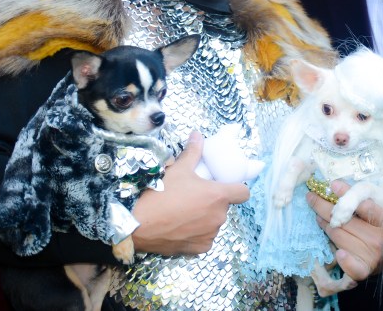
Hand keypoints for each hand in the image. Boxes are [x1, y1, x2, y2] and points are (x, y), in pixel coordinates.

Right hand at [131, 131, 249, 255]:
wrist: (139, 224)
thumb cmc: (161, 194)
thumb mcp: (178, 169)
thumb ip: (193, 152)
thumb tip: (197, 134)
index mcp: (218, 196)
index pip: (243, 192)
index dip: (237, 188)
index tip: (225, 185)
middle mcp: (219, 217)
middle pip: (224, 207)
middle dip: (213, 201)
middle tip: (194, 196)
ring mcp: (210, 235)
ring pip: (214, 223)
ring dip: (205, 218)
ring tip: (185, 212)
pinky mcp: (200, 249)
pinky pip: (205, 238)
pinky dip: (197, 233)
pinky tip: (181, 227)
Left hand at [306, 180, 382, 281]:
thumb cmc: (380, 229)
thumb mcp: (376, 211)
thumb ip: (359, 198)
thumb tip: (334, 184)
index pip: (365, 206)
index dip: (347, 194)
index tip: (331, 185)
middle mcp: (379, 238)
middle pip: (345, 221)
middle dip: (324, 207)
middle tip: (311, 197)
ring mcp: (371, 255)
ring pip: (338, 236)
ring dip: (325, 225)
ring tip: (318, 216)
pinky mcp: (364, 269)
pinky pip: (350, 265)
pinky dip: (344, 259)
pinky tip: (339, 253)